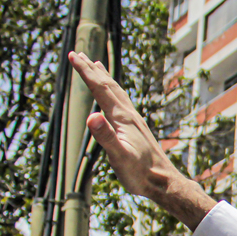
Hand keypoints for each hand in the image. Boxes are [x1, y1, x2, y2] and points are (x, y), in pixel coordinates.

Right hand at [69, 52, 183, 198]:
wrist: (163, 181)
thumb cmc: (140, 173)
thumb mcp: (119, 157)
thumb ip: (105, 137)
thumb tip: (91, 116)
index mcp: (122, 118)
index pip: (100, 88)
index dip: (85, 72)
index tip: (72, 55)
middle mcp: (129, 114)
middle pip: (108, 85)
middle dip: (92, 69)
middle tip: (78, 54)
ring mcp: (134, 120)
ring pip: (117, 92)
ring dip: (104, 77)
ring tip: (96, 65)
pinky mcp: (136, 128)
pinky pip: (122, 102)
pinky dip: (114, 92)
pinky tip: (113, 97)